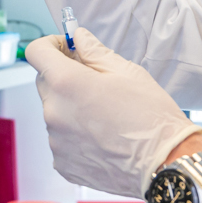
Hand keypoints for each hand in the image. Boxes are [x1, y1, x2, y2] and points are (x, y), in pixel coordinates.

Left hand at [23, 25, 201, 197]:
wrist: (165, 164)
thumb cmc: (151, 118)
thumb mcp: (127, 72)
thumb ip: (95, 51)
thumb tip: (79, 38)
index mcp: (67, 83)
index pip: (36, 52)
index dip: (50, 45)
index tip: (66, 49)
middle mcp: (54, 112)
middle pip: (45, 82)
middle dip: (64, 76)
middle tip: (95, 82)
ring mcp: (56, 141)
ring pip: (55, 112)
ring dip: (71, 108)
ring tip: (105, 116)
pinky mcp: (62, 163)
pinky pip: (61, 139)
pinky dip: (75, 135)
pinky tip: (102, 138)